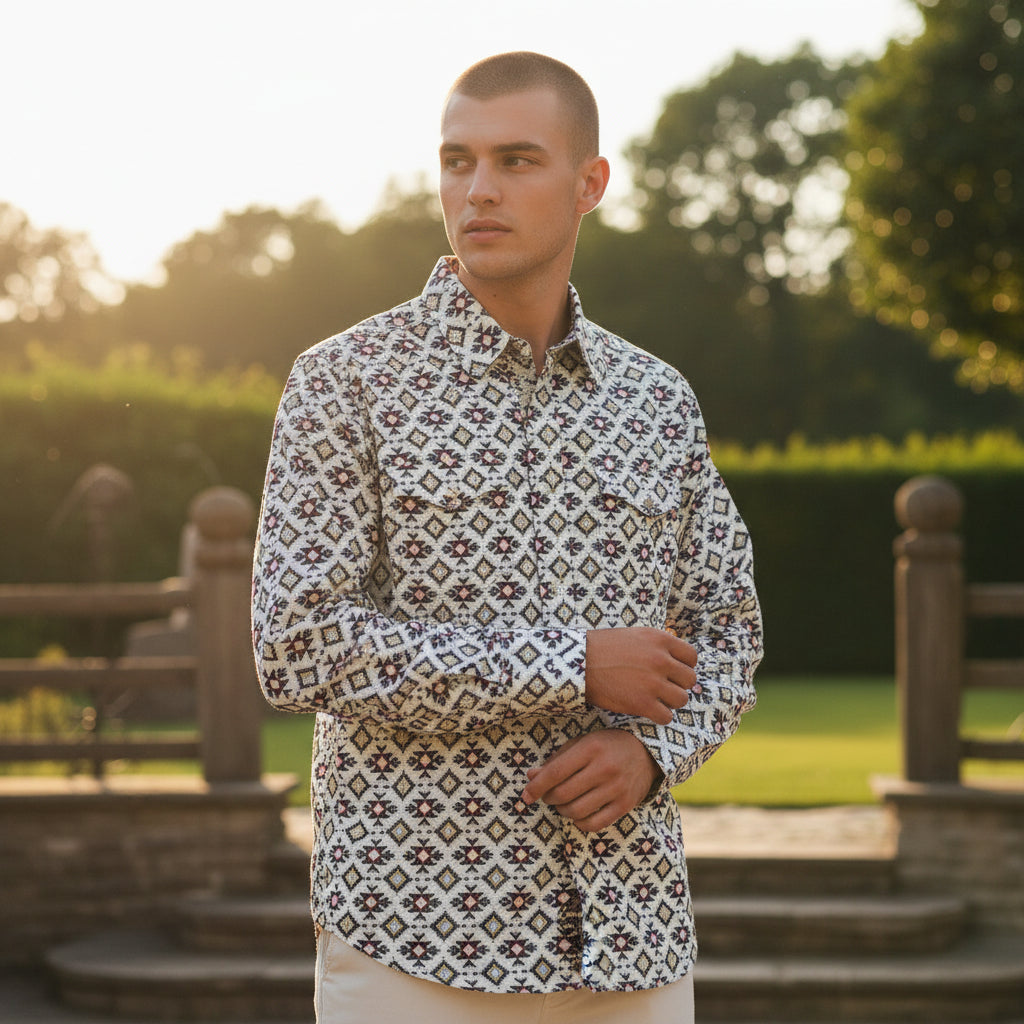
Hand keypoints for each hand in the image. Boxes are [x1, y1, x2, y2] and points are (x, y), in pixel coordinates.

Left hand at [520, 730, 661, 831]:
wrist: (647, 752)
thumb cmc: (607, 746)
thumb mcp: (582, 743)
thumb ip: (557, 760)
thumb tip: (531, 777)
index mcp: (590, 748)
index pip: (555, 772)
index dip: (536, 787)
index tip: (526, 795)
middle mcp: (604, 768)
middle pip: (563, 793)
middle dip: (548, 798)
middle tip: (547, 796)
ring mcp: (616, 788)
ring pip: (576, 811)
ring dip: (562, 811)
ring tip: (563, 804)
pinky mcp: (625, 805)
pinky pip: (595, 824)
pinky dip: (580, 823)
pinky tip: (578, 815)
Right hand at [585, 627, 696, 724]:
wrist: (578, 662)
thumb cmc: (603, 648)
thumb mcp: (635, 635)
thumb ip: (658, 645)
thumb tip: (676, 659)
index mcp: (660, 639)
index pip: (692, 657)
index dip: (684, 666)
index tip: (674, 672)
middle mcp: (660, 660)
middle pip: (689, 679)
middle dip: (678, 685)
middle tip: (664, 687)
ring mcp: (653, 682)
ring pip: (681, 699)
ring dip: (670, 702)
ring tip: (656, 699)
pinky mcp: (642, 703)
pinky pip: (666, 717)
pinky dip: (659, 716)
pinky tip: (648, 710)